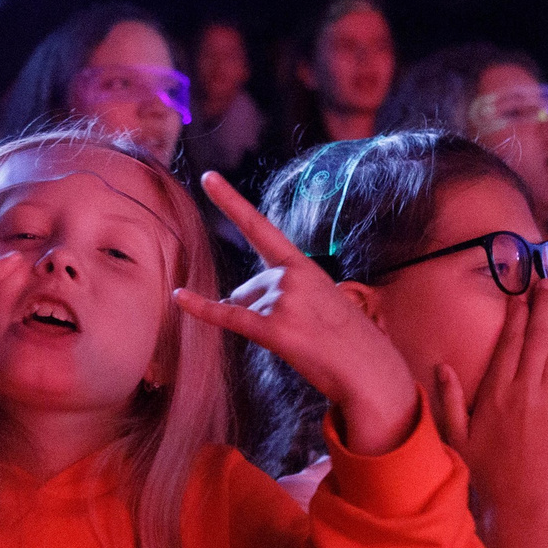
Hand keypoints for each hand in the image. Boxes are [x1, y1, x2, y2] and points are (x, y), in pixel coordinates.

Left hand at [176, 172, 419, 454]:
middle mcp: (290, 276)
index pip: (259, 227)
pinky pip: (229, 316)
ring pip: (243, 307)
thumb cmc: (348, 339)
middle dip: (261, 310)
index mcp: (303, 265)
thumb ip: (284, 291)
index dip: (230, 201)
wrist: (369, 371)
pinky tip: (178, 296)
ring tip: (303, 341)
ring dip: (264, 327)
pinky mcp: (274, 329)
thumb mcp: (323, 300)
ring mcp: (283, 301)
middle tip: (303, 330)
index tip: (208, 176)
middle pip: (247, 288)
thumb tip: (236, 301)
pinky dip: (201, 308)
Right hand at [427, 277, 547, 516]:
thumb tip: (442, 366)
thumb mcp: (456, 436)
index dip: (520, 313)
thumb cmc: (483, 472)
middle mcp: (527, 392)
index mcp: (499, 393)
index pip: (513, 342)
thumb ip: (449, 399)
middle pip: (541, 337)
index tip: (523, 291)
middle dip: (547, 303)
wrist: (522, 503)